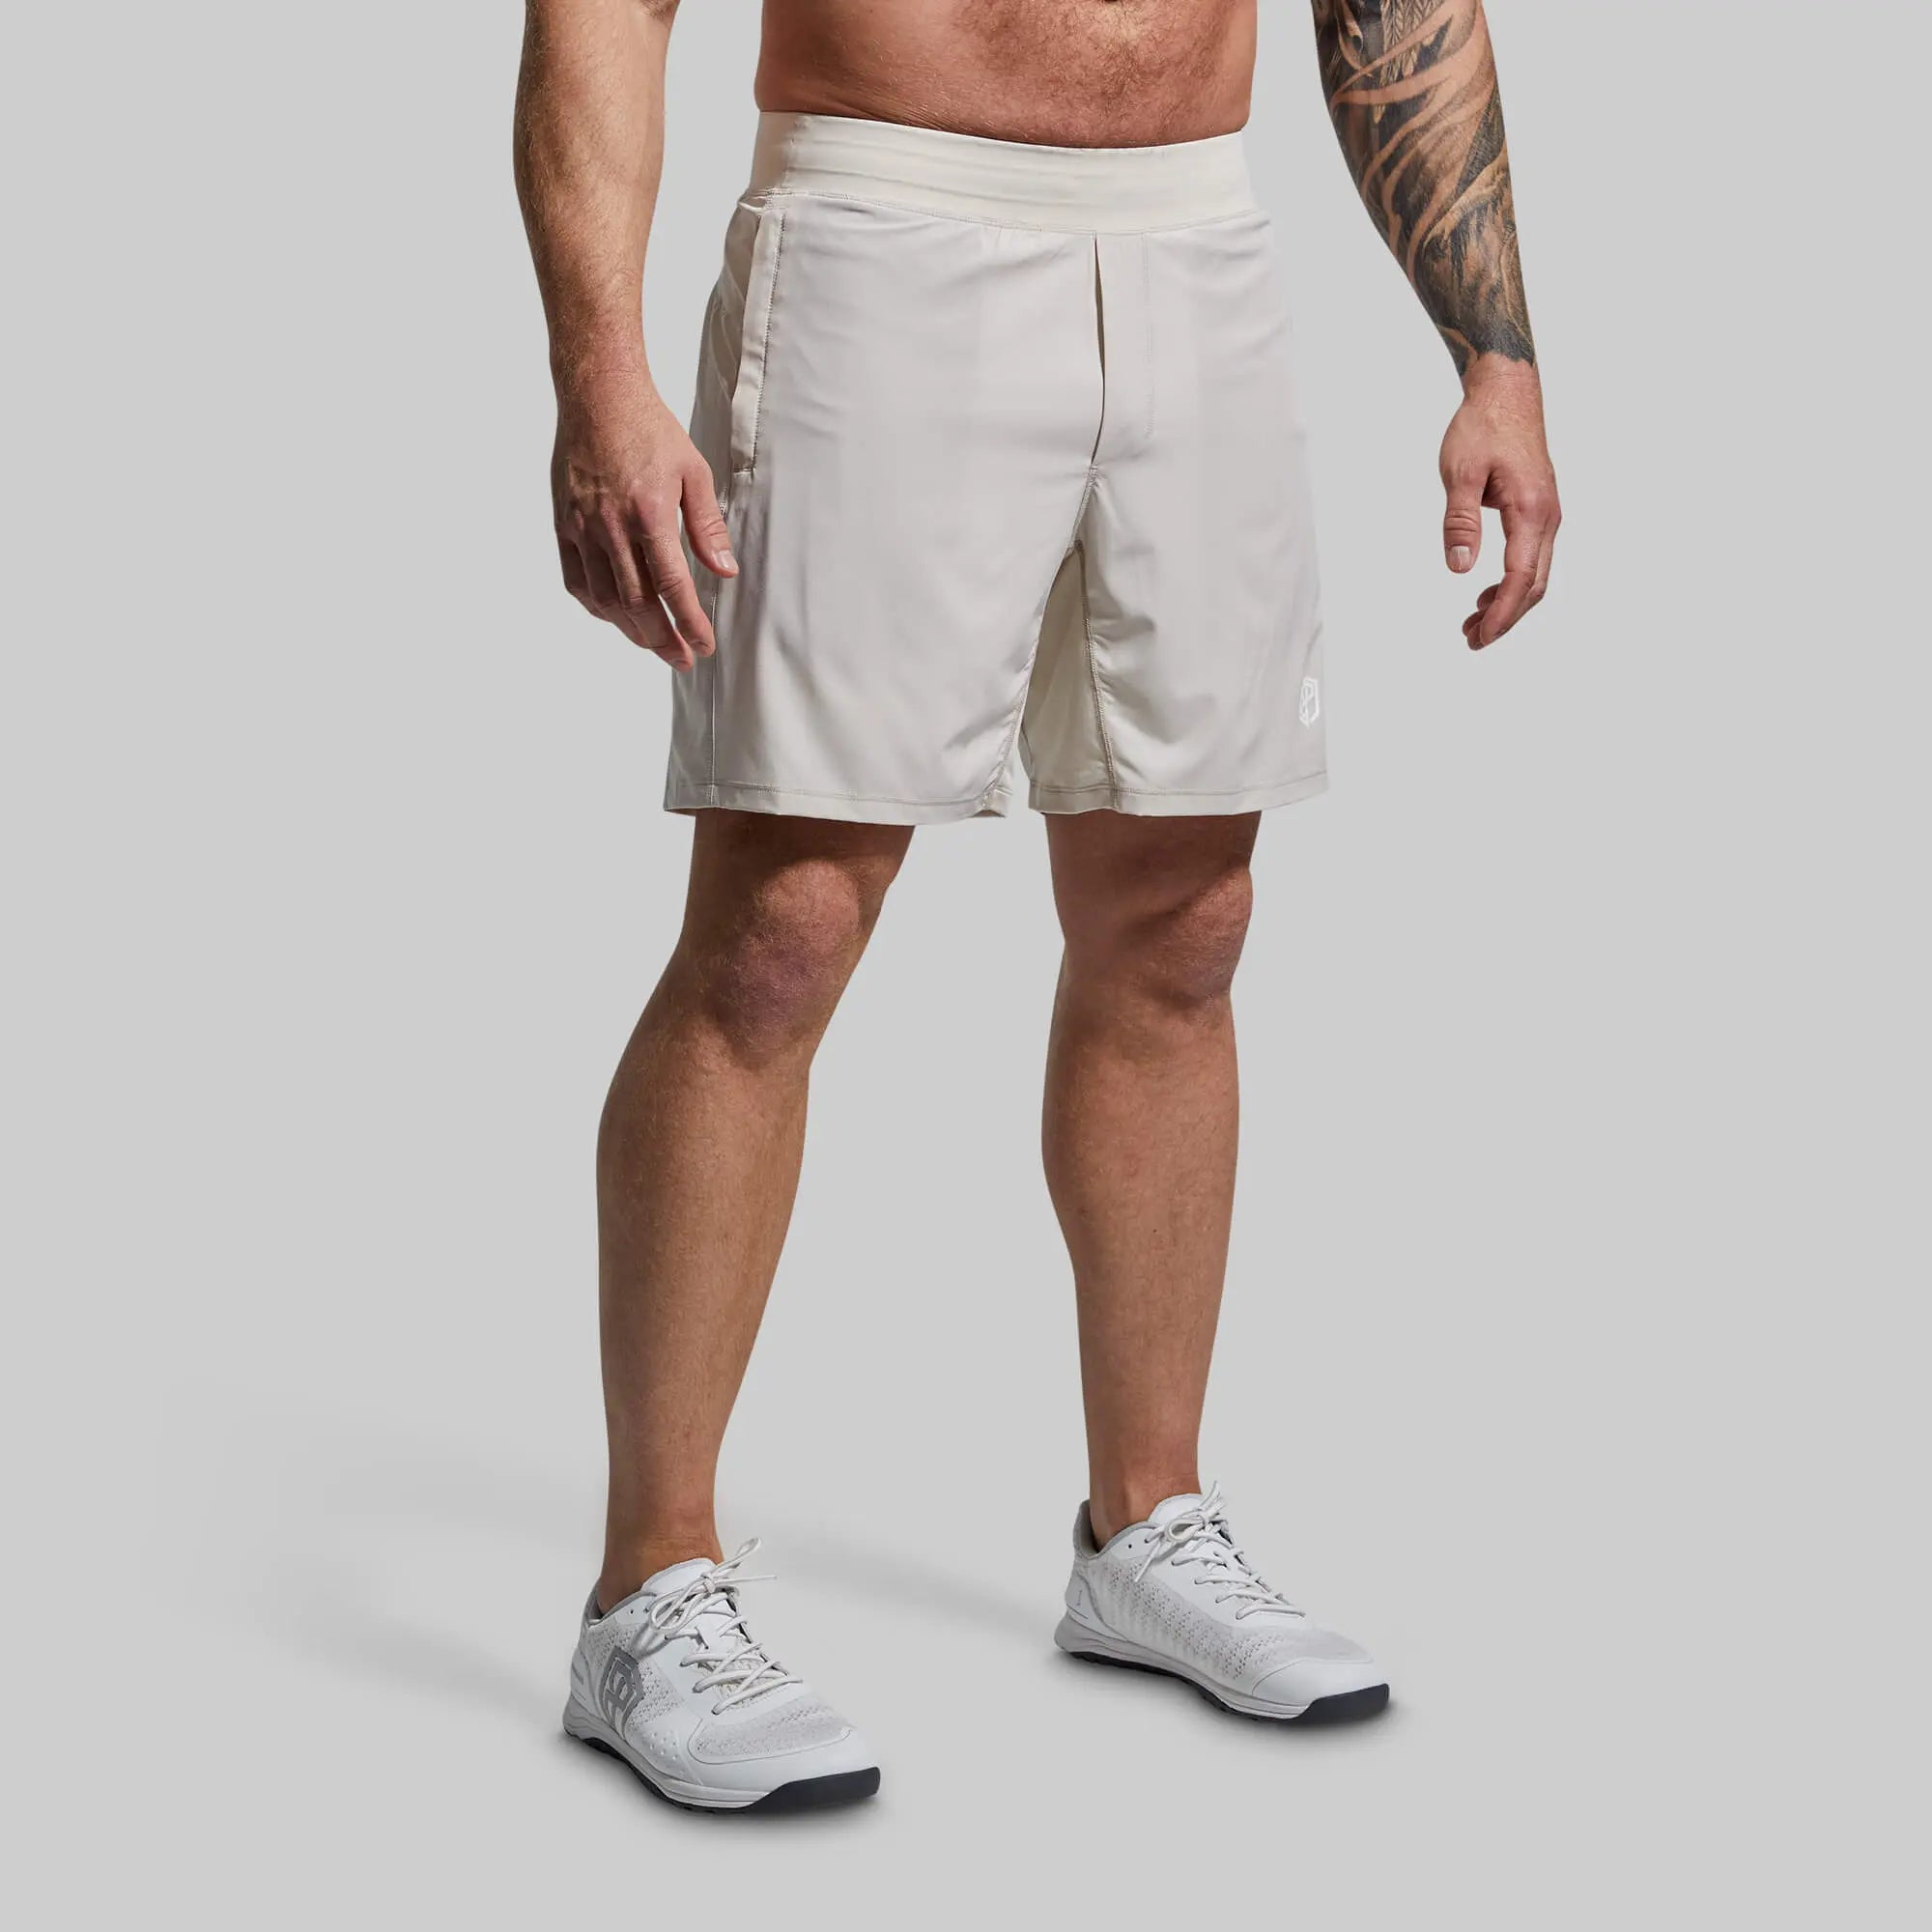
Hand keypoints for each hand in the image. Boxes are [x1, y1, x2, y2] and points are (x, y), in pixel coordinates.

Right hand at [551, 376, 735, 670]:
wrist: (598, 396)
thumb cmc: (650, 430)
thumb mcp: (694, 472)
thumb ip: (707, 526)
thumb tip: (724, 572)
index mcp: (649, 513)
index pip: (672, 585)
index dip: (688, 622)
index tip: (703, 646)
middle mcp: (611, 526)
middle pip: (636, 602)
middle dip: (661, 638)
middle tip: (681, 659)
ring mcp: (582, 527)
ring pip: (605, 598)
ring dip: (630, 630)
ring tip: (653, 645)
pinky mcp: (563, 523)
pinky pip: (576, 580)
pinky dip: (597, 606)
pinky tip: (616, 616)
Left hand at [1440, 361, 1560, 649]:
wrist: (1508, 392)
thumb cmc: (1482, 427)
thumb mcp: (1460, 473)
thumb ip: (1460, 521)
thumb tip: (1460, 567)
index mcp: (1530, 510)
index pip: (1520, 578)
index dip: (1501, 614)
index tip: (1478, 637)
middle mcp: (1547, 516)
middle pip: (1534, 585)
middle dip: (1505, 618)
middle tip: (1472, 640)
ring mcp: (1547, 514)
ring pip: (1535, 574)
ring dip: (1508, 603)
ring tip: (1472, 624)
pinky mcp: (1539, 510)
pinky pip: (1532, 557)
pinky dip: (1512, 582)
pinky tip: (1486, 594)